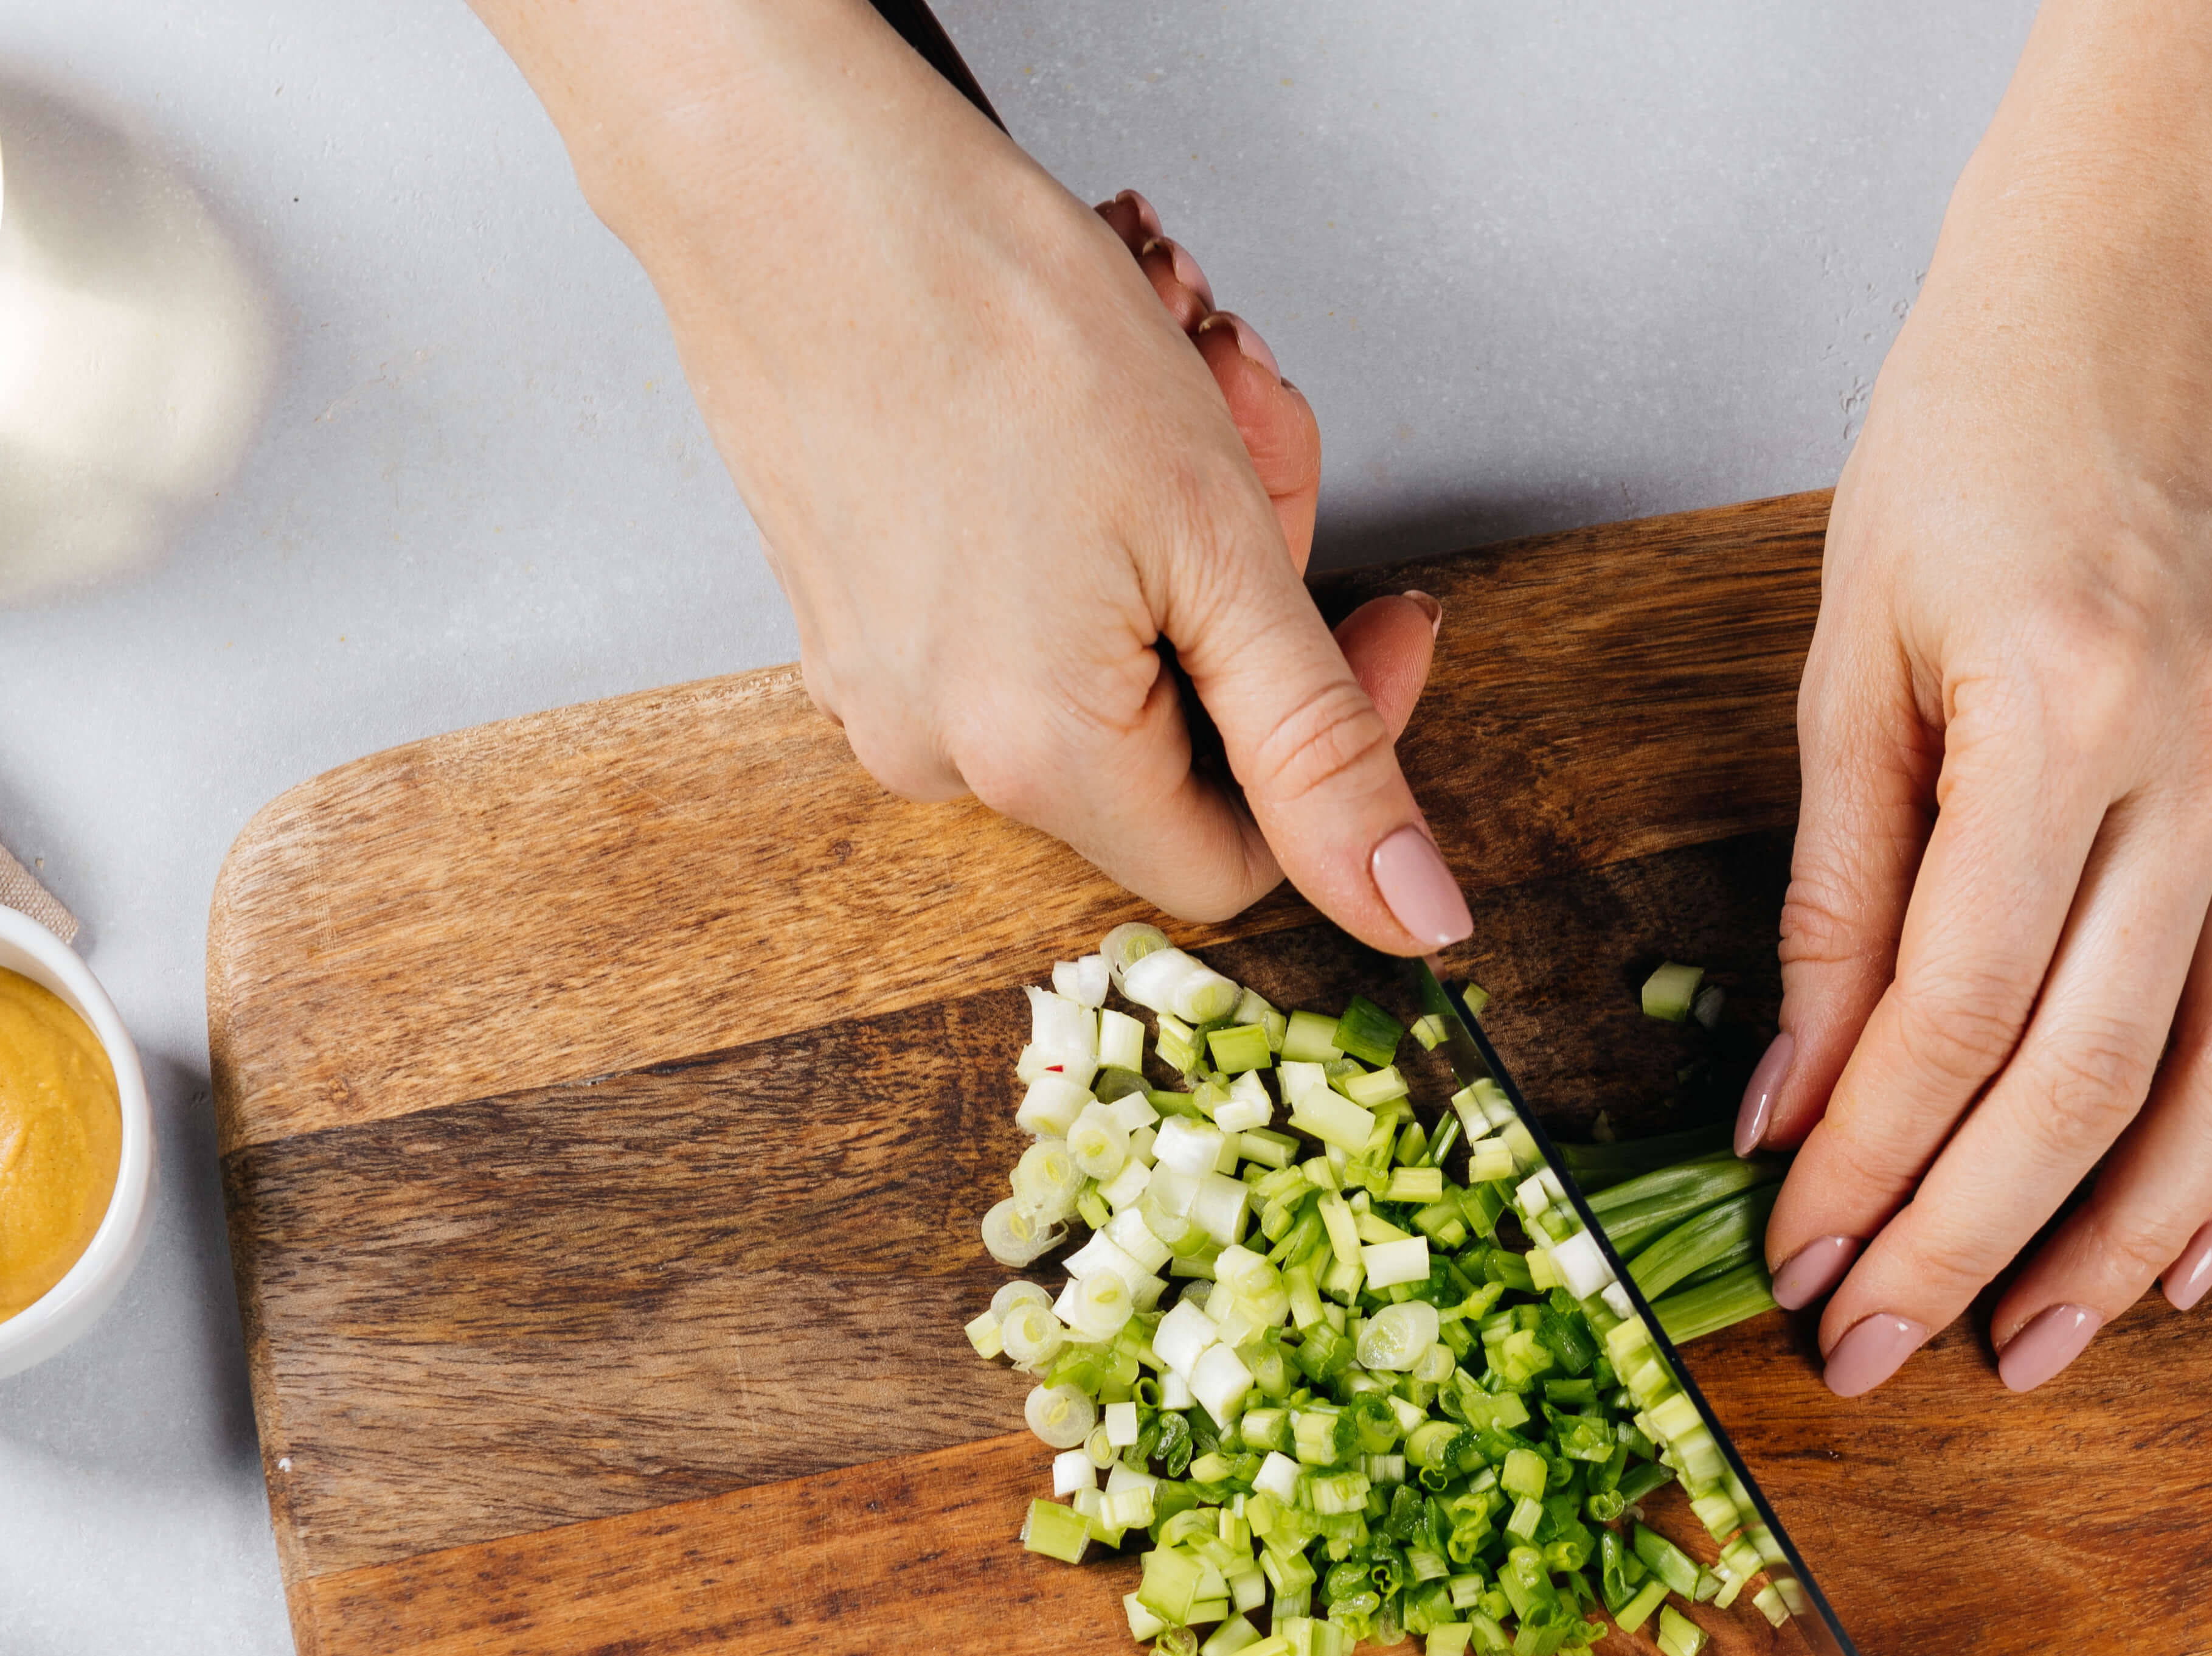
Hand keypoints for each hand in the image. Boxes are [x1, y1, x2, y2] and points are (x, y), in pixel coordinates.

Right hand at [471, 0, 1464, 947]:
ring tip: (1169, 401)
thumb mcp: (1221, 546)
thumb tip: (1415, 912)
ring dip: (1174, 556)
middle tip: (1254, 451)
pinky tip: (1081, 424)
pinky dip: (1081, 536)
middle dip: (1247, 612)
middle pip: (1172, 753)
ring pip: (1099, 672)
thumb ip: (1323, 749)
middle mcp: (935, 754)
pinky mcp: (845, 614)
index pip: (1240, 859)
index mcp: (1036, 760)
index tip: (1376, 611)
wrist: (796, 187)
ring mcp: (875, 686)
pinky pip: (1011, 619)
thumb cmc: (993, 323)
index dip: (1335, 746)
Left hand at [1742, 0, 2211, 1397]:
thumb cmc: (1979, 437)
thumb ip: (1835, 889)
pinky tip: (2189, 1243)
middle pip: (2088, 1075)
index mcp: (2061, 708)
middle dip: (1972, 1239)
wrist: (2159, 289)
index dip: (1872, 1165)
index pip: (1952, 1011)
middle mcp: (2207, 758)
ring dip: (2129, 1238)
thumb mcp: (1849, 650)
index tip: (1805, 1257)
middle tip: (1885, 1346)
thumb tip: (1796, 1102)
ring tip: (2038, 1342)